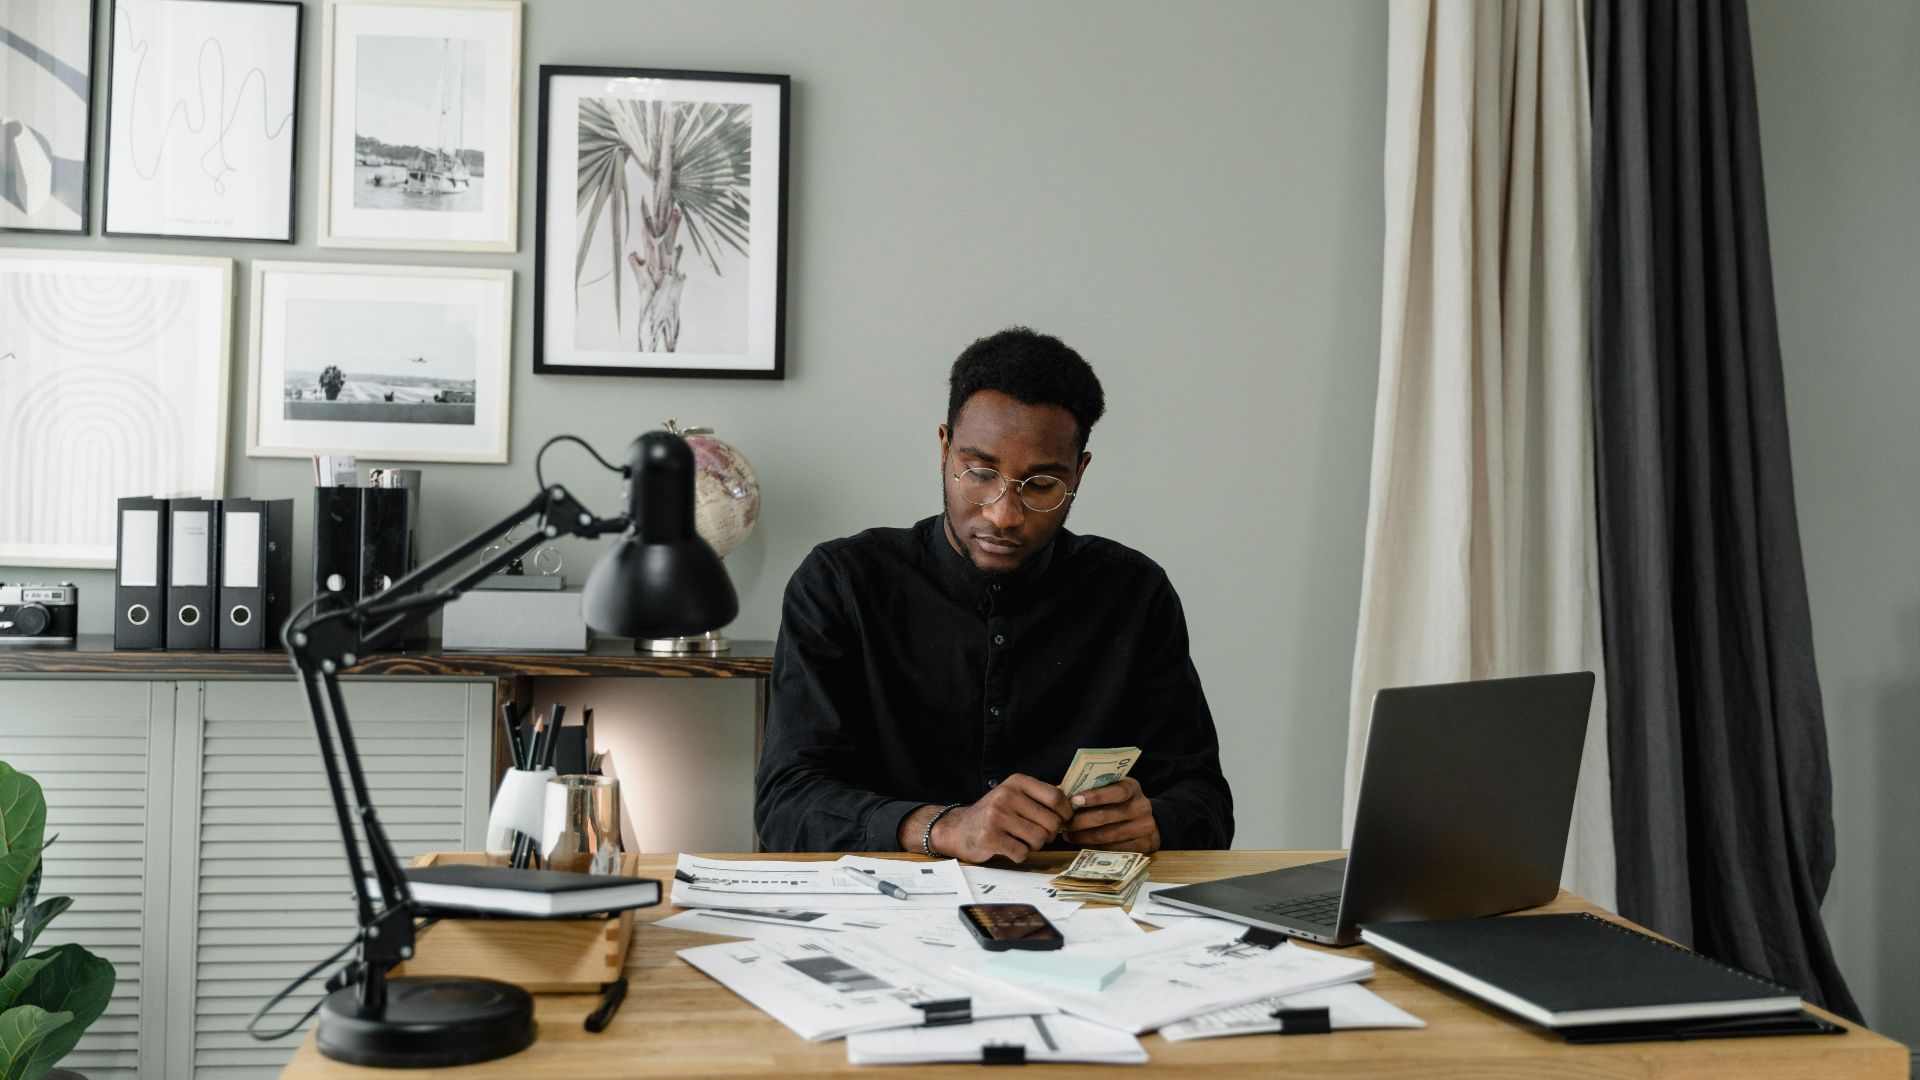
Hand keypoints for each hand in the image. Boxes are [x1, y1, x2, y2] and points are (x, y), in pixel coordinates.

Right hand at [930, 774, 1072, 864]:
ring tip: (1021, 840)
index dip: (1066, 813)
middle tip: (1037, 835)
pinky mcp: (989, 838)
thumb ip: (1041, 796)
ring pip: (1039, 840)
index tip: (1064, 822)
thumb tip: (1075, 799)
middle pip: (1051, 822)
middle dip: (1049, 834)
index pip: (1056, 797)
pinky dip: (1019, 855)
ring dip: (1034, 846)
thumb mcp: (1014, 795)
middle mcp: (1006, 795)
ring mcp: (996, 816)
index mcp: (1016, 782)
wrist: (957, 829)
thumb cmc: (994, 814)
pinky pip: (1022, 853)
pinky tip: (1009, 848)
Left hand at [1062, 777, 1160, 853]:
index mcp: (1133, 788)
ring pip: (1106, 836)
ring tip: (1068, 835)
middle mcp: (1141, 807)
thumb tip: (1060, 790)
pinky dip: (1093, 847)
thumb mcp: (1111, 789)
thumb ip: (1091, 788)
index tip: (1074, 800)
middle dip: (1080, 821)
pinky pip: (1112, 849)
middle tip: (1064, 823)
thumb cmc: (1120, 803)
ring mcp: (1143, 828)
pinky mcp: (1142, 847)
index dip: (1095, 796)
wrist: (1146, 823)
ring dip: (1083, 837)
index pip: (1116, 791)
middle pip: (1106, 816)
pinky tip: (1082, 844)